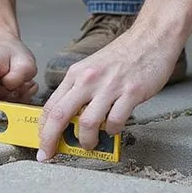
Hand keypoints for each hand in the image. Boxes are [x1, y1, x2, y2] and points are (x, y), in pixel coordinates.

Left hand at [36, 30, 180, 160]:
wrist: (150, 39)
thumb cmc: (122, 56)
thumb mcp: (91, 68)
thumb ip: (80, 90)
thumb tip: (69, 118)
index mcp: (76, 74)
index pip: (51, 105)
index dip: (43, 128)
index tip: (41, 143)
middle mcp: (89, 80)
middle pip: (61, 114)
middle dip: (50, 139)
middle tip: (49, 154)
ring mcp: (110, 86)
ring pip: (88, 122)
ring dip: (86, 140)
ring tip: (89, 144)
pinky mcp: (131, 92)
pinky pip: (116, 120)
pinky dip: (112, 130)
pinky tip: (113, 129)